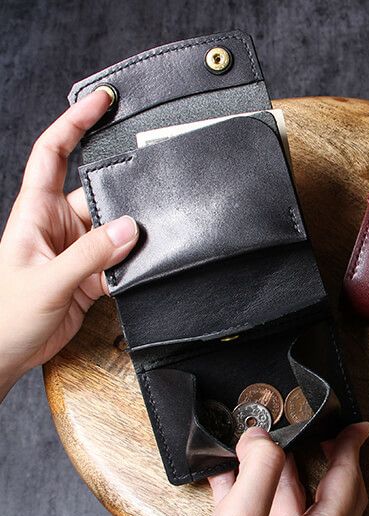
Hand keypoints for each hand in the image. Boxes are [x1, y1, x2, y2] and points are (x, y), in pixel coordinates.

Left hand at [0, 89, 138, 398]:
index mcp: (35, 213)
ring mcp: (76, 249)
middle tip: (150, 190)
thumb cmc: (6, 316)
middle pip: (95, 193)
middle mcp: (57, 226)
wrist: (6, 355)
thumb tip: (129, 228)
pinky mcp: (90, 273)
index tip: (100, 102)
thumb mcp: (46, 282)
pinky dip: (133, 261)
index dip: (74, 123)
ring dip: (130, 234)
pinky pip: (119, 257)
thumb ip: (90, 256)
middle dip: (122, 192)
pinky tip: (143, 263)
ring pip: (113, 227)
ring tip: (149, 237)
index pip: (53, 153)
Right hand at [168, 422, 368, 515]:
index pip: (347, 481)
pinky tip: (226, 472)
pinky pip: (266, 511)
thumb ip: (260, 469)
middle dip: (331, 457)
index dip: (351, 447)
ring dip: (283, 468)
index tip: (356, 425)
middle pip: (334, 491)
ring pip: (298, 498)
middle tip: (324, 430)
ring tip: (266, 442)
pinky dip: (252, 487)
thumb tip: (263, 437)